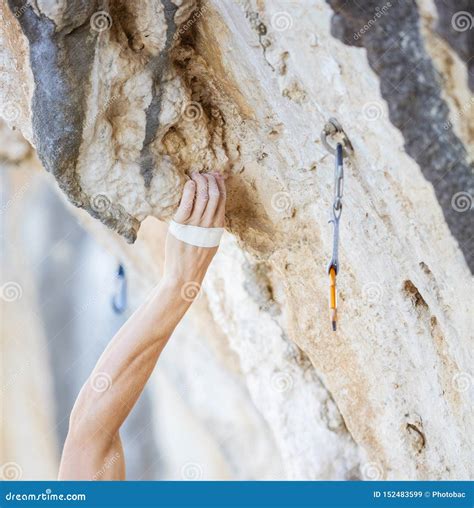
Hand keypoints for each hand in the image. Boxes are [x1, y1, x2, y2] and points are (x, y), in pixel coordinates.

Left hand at [162, 172, 225, 292]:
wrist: (185, 274)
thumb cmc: (195, 257)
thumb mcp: (210, 240)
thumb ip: (212, 224)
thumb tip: (211, 209)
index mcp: (218, 225)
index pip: (223, 197)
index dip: (219, 182)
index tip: (213, 174)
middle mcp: (210, 223)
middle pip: (215, 193)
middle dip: (209, 178)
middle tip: (201, 172)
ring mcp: (196, 224)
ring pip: (204, 195)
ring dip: (199, 180)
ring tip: (193, 174)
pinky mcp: (181, 226)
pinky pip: (187, 203)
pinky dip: (189, 190)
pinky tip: (188, 183)